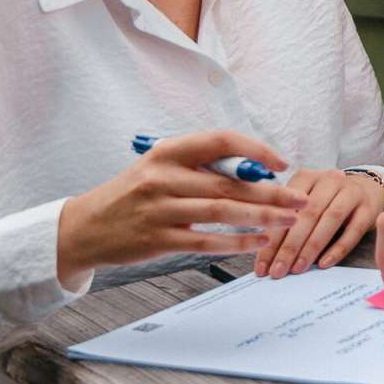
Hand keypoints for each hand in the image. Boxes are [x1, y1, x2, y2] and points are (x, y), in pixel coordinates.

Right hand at [56, 129, 306, 283]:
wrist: (83, 228)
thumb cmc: (132, 195)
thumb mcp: (159, 168)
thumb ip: (200, 166)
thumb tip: (256, 171)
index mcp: (168, 152)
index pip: (222, 141)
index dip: (257, 150)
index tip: (282, 164)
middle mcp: (163, 177)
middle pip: (230, 182)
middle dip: (272, 192)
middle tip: (300, 200)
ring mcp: (159, 209)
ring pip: (223, 211)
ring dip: (262, 217)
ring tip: (289, 221)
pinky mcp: (157, 240)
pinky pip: (206, 240)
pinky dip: (237, 242)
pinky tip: (258, 242)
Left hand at [252, 169, 383, 277]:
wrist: (369, 188)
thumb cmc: (327, 200)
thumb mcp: (305, 199)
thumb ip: (286, 219)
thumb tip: (266, 256)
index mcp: (307, 177)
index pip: (285, 208)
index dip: (272, 238)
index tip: (261, 266)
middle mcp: (330, 180)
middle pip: (307, 214)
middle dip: (289, 246)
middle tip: (277, 271)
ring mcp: (352, 192)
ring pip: (330, 220)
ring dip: (311, 247)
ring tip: (297, 269)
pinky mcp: (369, 208)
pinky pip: (353, 230)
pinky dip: (338, 248)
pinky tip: (324, 263)